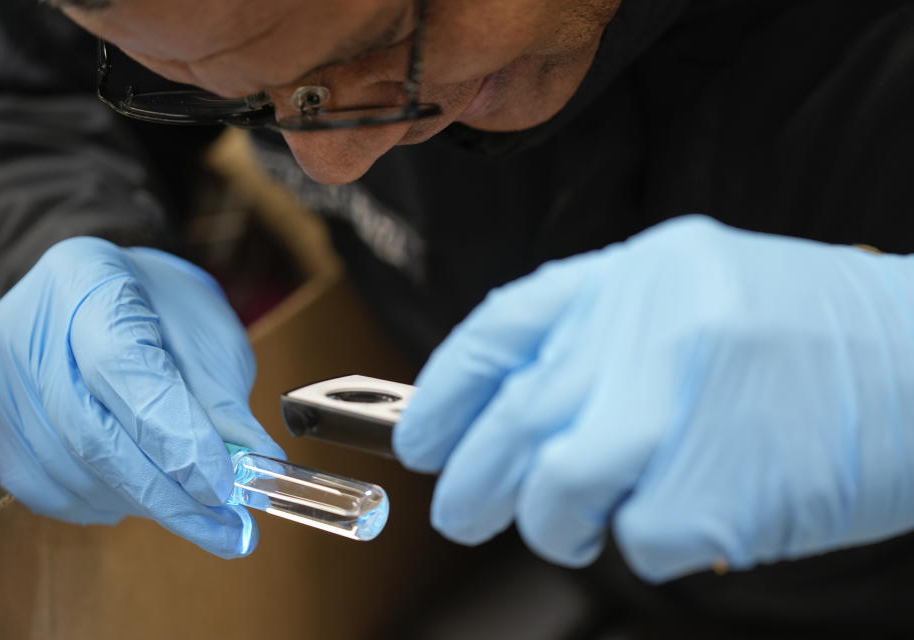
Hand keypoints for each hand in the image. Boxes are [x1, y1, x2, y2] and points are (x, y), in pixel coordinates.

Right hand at [0, 238, 283, 557]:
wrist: (102, 298)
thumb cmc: (162, 311)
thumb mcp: (207, 336)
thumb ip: (224, 400)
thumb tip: (257, 463)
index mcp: (86, 277)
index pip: (121, 366)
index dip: (173, 433)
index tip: (222, 481)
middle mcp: (24, 328)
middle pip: (88, 429)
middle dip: (164, 490)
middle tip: (222, 525)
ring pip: (66, 468)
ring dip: (139, 503)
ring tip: (194, 511)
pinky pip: (41, 488)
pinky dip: (100, 505)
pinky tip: (141, 499)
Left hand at [394, 215, 913, 581]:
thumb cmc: (803, 334)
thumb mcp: (690, 294)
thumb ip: (602, 338)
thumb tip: (512, 410)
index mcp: (635, 274)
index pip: (501, 329)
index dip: (445, 392)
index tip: (420, 439)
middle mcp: (646, 330)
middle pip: (514, 421)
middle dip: (472, 483)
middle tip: (462, 513)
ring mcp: (680, 407)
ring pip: (557, 491)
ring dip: (553, 526)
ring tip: (574, 531)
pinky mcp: (717, 488)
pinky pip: (638, 540)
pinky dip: (645, 543)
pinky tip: (682, 519)